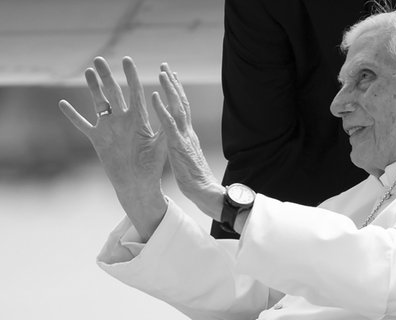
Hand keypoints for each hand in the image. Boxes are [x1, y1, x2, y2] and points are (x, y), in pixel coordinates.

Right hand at [59, 56, 167, 239]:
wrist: (137, 184)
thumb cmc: (152, 166)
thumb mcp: (160, 146)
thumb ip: (164, 128)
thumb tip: (171, 111)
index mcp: (139, 119)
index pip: (135, 92)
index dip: (131, 76)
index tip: (127, 60)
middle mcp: (123, 120)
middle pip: (113, 93)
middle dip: (106, 76)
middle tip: (99, 59)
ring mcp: (109, 128)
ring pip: (99, 103)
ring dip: (93, 88)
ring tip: (88, 71)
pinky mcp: (97, 139)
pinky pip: (83, 124)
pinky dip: (73, 115)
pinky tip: (63, 103)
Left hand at [151, 63, 223, 220]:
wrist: (204, 190)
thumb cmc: (194, 177)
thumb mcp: (186, 157)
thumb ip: (183, 144)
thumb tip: (180, 139)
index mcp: (187, 134)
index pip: (183, 108)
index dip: (177, 92)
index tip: (171, 77)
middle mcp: (187, 131)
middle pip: (181, 102)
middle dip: (173, 83)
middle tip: (165, 66)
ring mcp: (184, 136)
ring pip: (177, 107)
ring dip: (169, 89)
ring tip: (162, 73)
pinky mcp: (178, 144)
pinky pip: (168, 124)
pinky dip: (161, 109)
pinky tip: (153, 97)